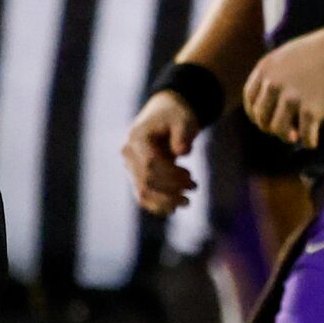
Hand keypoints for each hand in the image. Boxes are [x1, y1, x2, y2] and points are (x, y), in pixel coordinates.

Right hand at [124, 90, 202, 215]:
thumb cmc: (176, 117)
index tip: (190, 176)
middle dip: (172, 189)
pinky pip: (143, 196)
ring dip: (165, 201)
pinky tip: (175, 207)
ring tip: (187, 201)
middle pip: (146, 180)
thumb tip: (181, 151)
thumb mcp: (183, 120)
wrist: (165, 115)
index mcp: (137, 137)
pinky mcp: (136, 176)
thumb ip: (182, 134)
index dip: (171, 175)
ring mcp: (130, 166)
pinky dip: (158, 205)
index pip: (150, 163)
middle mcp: (128, 153)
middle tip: (194, 187)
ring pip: (142, 192)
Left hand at [242, 20, 323, 148]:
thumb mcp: (287, 55)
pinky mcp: (311, 109)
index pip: (250, 100)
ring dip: (287, 137)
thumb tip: (268, 102)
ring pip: (278, 130)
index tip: (265, 121)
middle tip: (285, 130)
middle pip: (261, 117)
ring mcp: (292, 97)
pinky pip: (305, 136)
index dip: (255, 114)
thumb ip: (274, 74)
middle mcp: (274, 83)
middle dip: (270, 128)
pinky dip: (309, 142)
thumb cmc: (321, 51)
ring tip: (297, 136)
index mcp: (266, 69)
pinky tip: (313, 142)